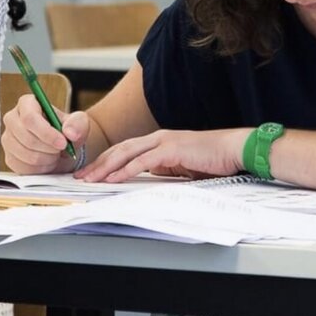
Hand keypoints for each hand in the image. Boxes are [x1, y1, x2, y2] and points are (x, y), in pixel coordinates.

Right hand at [1, 96, 86, 173]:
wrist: (62, 147)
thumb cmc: (67, 130)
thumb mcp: (79, 122)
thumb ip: (78, 123)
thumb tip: (69, 133)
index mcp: (27, 103)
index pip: (29, 118)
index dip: (47, 133)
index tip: (63, 143)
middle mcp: (12, 119)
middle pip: (26, 138)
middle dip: (49, 148)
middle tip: (62, 149)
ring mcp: (8, 139)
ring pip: (26, 155)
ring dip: (47, 158)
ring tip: (56, 154)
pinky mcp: (9, 157)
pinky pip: (23, 168)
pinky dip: (41, 168)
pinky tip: (48, 161)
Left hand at [75, 128, 245, 182]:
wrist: (234, 149)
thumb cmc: (213, 159)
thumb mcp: (183, 165)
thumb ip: (165, 168)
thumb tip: (150, 177)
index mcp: (159, 141)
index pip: (125, 150)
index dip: (106, 161)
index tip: (92, 172)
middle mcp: (158, 137)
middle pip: (120, 149)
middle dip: (98, 163)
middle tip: (81, 176)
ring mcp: (164, 141)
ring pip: (126, 153)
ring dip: (106, 167)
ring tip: (91, 178)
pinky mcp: (172, 149)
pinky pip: (143, 161)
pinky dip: (126, 170)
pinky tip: (114, 178)